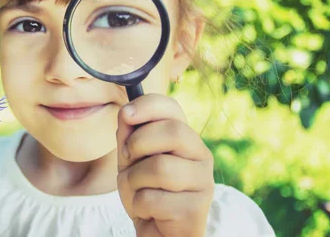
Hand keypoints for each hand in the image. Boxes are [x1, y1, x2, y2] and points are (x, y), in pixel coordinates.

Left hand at [116, 94, 214, 236]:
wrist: (158, 232)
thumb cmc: (147, 191)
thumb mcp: (132, 159)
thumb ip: (129, 135)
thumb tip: (127, 111)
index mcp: (186, 138)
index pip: (172, 107)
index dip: (148, 105)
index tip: (126, 114)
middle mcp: (201, 156)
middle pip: (173, 131)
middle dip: (138, 144)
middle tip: (128, 160)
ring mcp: (203, 183)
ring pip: (160, 167)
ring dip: (134, 180)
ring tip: (138, 191)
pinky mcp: (195, 210)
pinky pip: (153, 198)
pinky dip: (139, 204)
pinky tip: (147, 211)